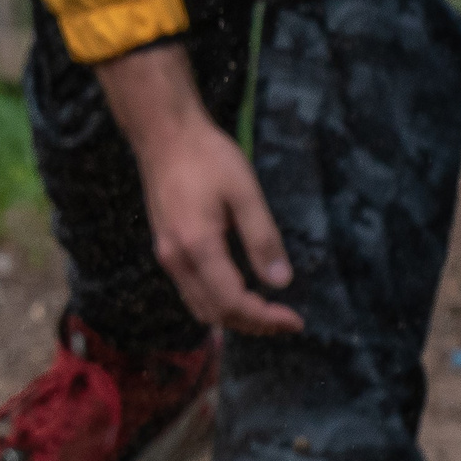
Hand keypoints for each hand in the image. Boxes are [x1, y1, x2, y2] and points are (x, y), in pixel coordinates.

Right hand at [97, 44, 302, 335]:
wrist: (163, 135)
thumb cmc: (207, 157)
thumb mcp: (245, 192)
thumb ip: (263, 238)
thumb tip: (281, 282)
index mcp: (198, 247)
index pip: (233, 301)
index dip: (266, 318)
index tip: (296, 320)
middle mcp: (176, 259)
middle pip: (214, 313)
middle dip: (252, 324)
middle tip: (286, 321)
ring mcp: (166, 255)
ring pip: (199, 306)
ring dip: (233, 318)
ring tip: (266, 314)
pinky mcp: (165, 248)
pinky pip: (190, 291)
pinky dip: (216, 304)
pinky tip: (237, 294)